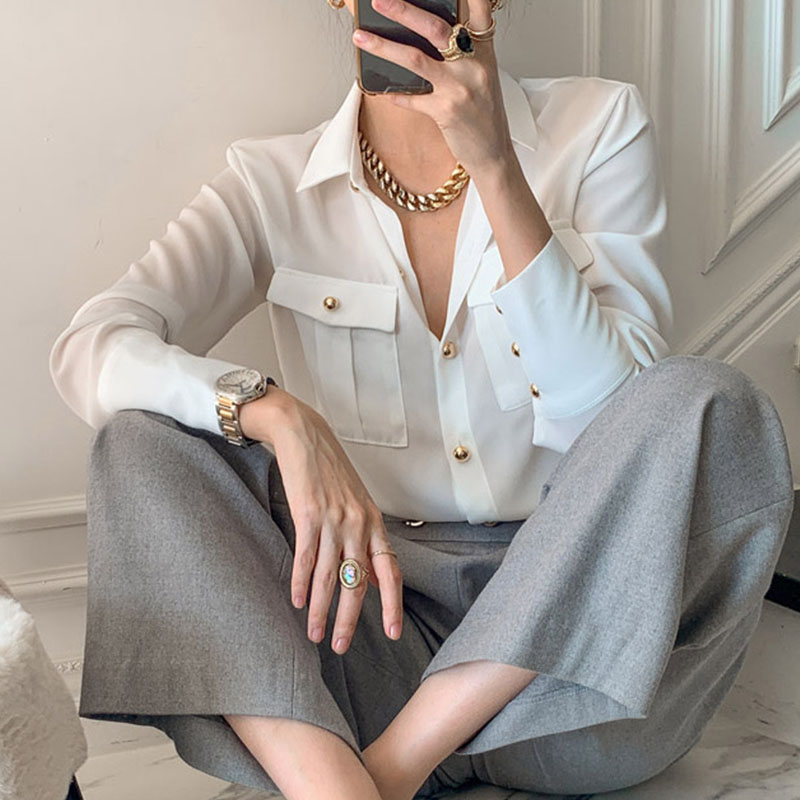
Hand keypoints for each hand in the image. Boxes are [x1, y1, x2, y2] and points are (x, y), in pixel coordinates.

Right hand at [244, 391, 403, 653]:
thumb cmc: (330, 470)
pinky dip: (300, 583)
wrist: (304, 434)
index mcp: (374, 522)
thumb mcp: (358, 502)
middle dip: (350, 619)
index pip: (389, 570)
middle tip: (341, 647)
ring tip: (315, 636)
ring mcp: (334, 519)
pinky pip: (306, 557)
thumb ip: (365, 539)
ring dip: (321, 610)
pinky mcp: (308, 513)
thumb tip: (372, 578)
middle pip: (358, 582)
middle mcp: (358, 524)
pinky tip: (296, 603)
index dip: (392, 604)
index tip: (392, 633)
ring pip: (330, 576)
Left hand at [352, 0, 513, 174]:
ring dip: (384, 47)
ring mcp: (460, 88)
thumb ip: (461, 53)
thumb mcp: (480, 76)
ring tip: (361, 37)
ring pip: (416, 59)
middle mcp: (474, 64)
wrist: (494, 154)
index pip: (478, 7)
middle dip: (403, 10)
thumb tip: (422, 36)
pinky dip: (395, 94)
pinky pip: (412, 99)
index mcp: (483, 49)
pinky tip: (381, 90)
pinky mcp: (447, 112)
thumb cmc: (484, 114)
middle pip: (435, 27)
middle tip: (379, 0)